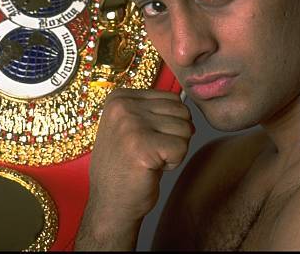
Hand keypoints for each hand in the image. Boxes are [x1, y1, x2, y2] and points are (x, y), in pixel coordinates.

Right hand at [75, 89, 192, 249]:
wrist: (110, 203)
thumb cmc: (127, 166)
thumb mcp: (133, 126)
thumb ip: (154, 109)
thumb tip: (188, 104)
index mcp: (120, 97)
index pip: (172, 99)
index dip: (169, 124)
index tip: (145, 140)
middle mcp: (122, 106)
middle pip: (181, 112)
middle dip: (174, 136)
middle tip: (150, 152)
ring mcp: (130, 125)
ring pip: (184, 129)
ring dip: (174, 150)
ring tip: (150, 159)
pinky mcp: (142, 146)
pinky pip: (181, 148)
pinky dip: (173, 163)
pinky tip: (151, 169)